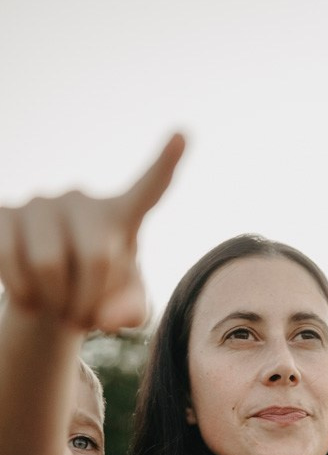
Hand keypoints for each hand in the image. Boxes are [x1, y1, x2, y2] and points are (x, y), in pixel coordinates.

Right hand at [0, 133, 184, 331]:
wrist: (52, 296)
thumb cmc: (100, 296)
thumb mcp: (125, 308)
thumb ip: (131, 312)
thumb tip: (107, 317)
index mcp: (121, 216)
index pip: (149, 189)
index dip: (165, 164)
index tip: (183, 135)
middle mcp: (81, 200)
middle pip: (95, 257)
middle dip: (89, 301)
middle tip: (83, 319)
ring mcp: (40, 202)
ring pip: (47, 263)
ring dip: (55, 302)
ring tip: (57, 308)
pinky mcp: (3, 212)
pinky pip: (9, 258)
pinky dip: (22, 294)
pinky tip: (29, 301)